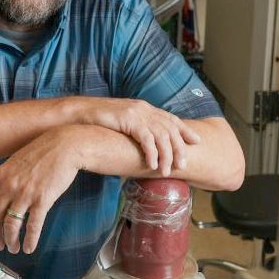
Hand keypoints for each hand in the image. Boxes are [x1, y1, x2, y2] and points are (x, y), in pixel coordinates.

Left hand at [0, 127, 78, 254]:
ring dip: (11, 240)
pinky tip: (29, 247)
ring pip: (11, 224)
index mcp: (0, 176)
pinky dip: (30, 240)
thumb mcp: (15, 162)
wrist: (63, 145)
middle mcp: (9, 185)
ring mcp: (25, 193)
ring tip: (14, 248)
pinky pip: (33, 226)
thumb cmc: (40, 153)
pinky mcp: (43, 199)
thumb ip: (5, 178)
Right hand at [84, 98, 200, 175]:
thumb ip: (137, 127)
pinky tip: (153, 164)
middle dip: (179, 148)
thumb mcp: (124, 121)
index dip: (185, 130)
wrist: (81, 113)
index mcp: (145, 107)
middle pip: (170, 128)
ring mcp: (137, 113)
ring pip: (161, 135)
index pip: (171, 118)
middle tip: (183, 165)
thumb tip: (147, 142)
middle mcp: (144, 108)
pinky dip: (152, 153)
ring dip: (166, 155)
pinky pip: (146, 138)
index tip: (197, 141)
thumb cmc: (100, 121)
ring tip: (167, 171)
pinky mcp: (128, 119)